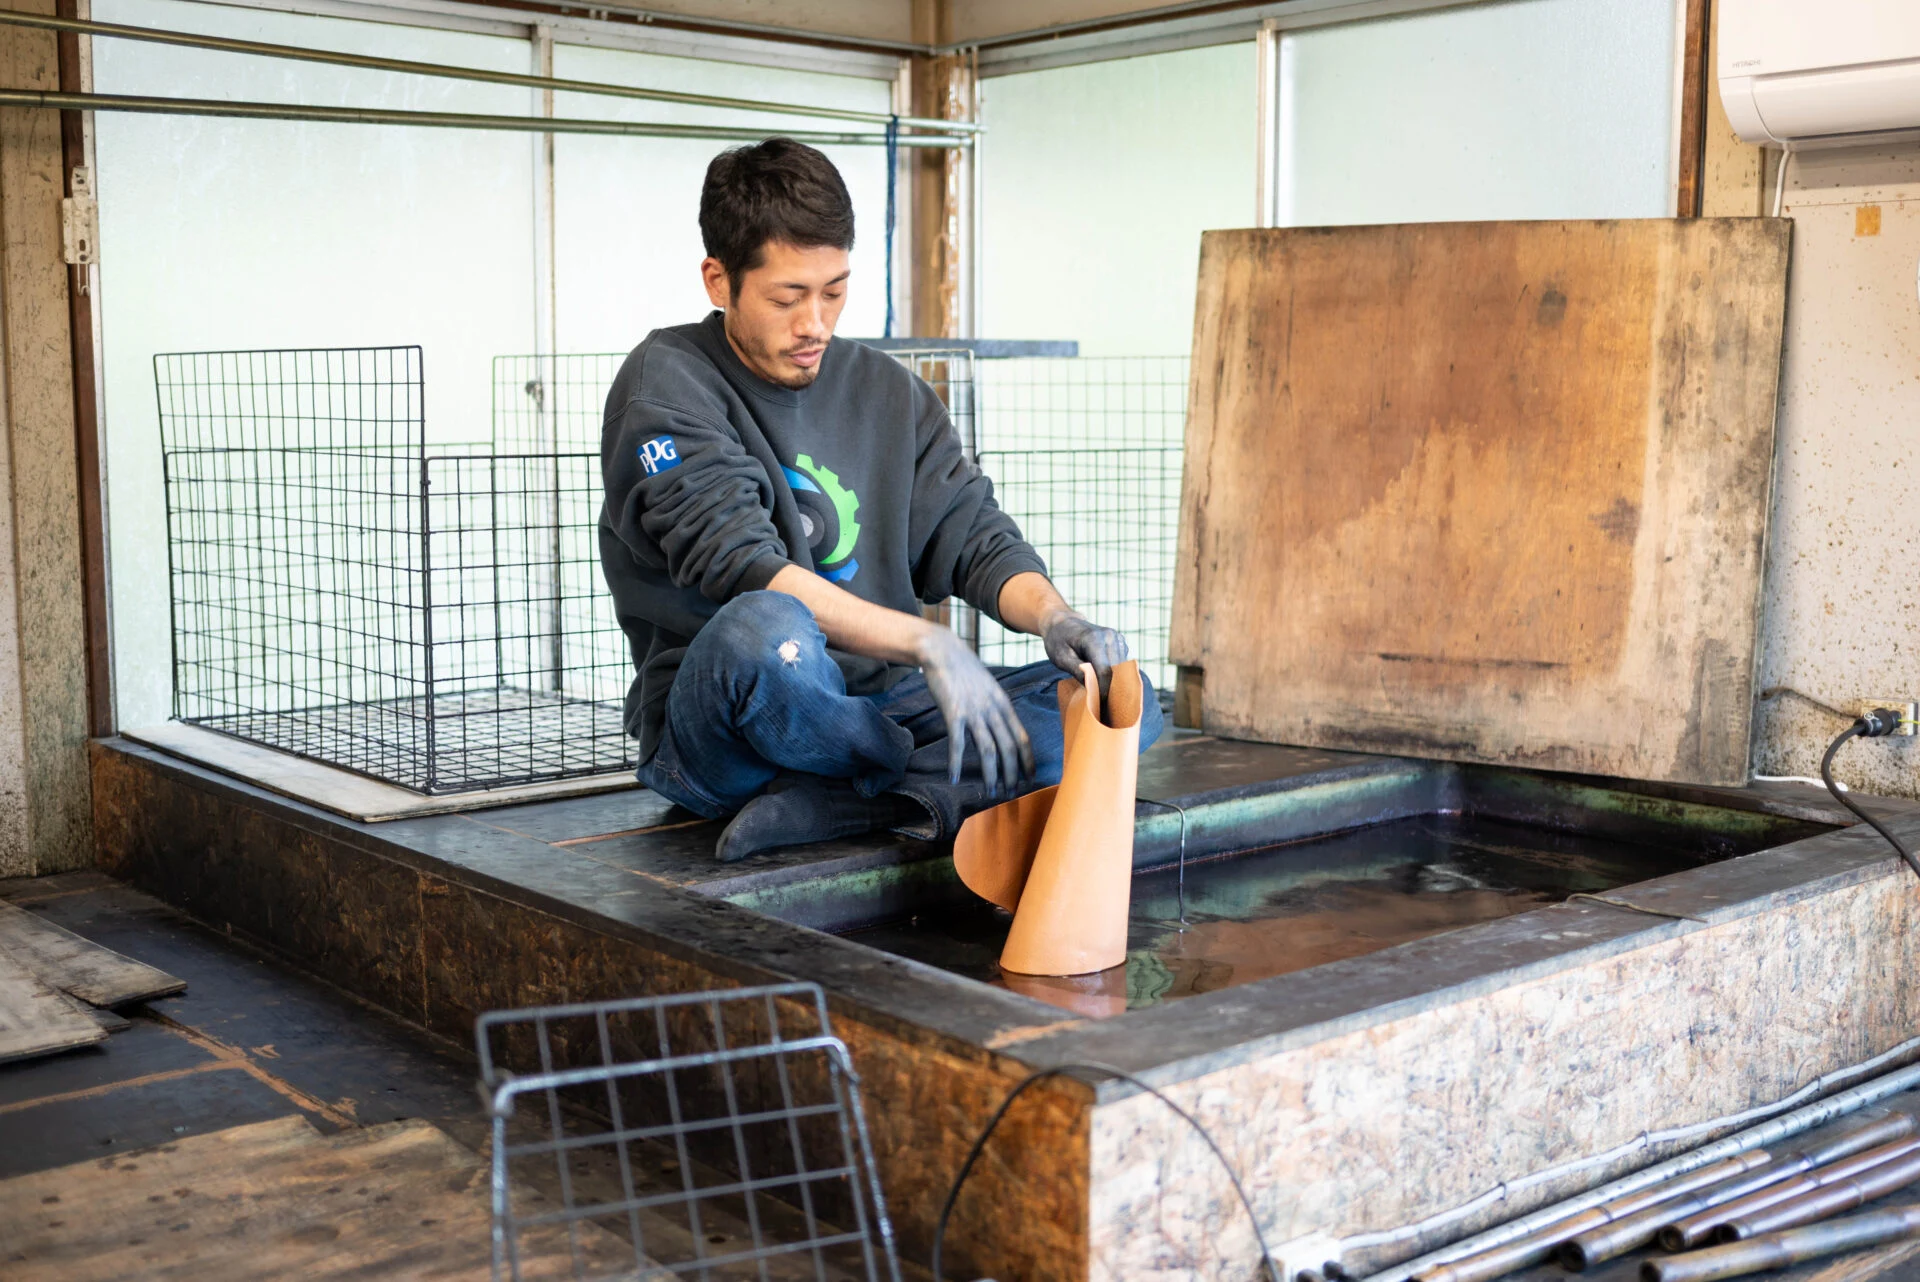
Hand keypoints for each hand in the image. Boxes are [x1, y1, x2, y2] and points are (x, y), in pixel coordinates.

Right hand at [915, 624, 1034, 793]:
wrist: (944, 651)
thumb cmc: (965, 670)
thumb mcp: (988, 687)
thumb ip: (995, 707)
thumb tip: (1001, 726)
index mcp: (1003, 704)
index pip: (1022, 737)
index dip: (1027, 759)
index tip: (1030, 776)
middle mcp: (993, 710)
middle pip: (1008, 747)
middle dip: (1012, 773)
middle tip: (1011, 792)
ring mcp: (974, 712)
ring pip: (988, 749)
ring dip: (991, 773)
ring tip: (991, 791)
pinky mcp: (953, 713)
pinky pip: (957, 743)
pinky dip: (956, 763)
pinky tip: (954, 778)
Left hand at [1040, 610, 1129, 698]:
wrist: (1063, 623)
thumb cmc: (1058, 641)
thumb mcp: (1060, 658)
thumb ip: (1077, 671)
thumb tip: (1092, 687)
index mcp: (1094, 639)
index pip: (1105, 671)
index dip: (1103, 691)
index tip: (1097, 706)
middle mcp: (1110, 637)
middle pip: (1117, 672)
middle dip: (1110, 690)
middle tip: (1101, 707)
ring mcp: (1118, 639)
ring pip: (1122, 670)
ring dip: (1114, 684)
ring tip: (1102, 698)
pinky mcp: (1120, 643)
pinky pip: (1122, 665)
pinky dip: (1115, 676)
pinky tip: (1104, 684)